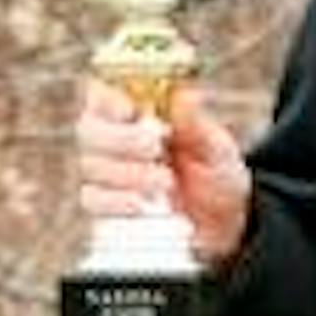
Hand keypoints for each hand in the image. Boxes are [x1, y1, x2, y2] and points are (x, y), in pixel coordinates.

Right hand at [76, 78, 251, 267]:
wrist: (226, 222)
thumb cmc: (217, 174)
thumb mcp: (217, 150)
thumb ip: (198, 126)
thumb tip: (184, 94)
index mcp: (135, 112)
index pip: (103, 93)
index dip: (108, 99)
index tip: (131, 110)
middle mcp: (111, 139)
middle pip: (89, 130)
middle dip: (120, 139)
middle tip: (155, 148)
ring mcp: (105, 173)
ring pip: (91, 165)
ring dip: (126, 173)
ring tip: (167, 182)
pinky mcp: (106, 207)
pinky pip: (92, 200)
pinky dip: (115, 202)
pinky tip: (140, 205)